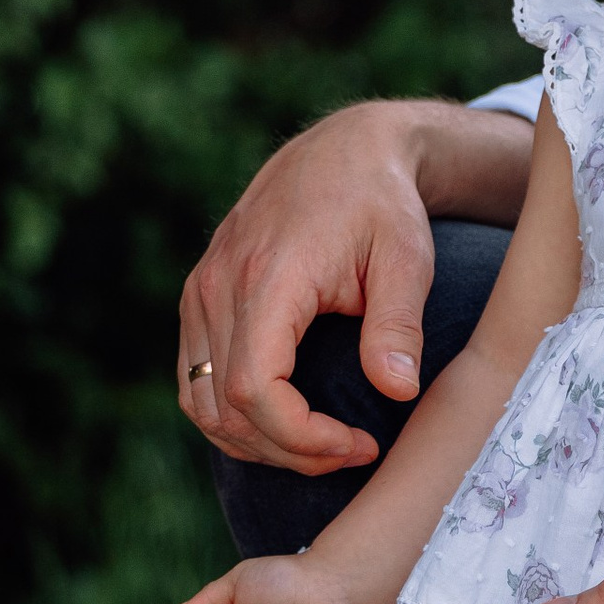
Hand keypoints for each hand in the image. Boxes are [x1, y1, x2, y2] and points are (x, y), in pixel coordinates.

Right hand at [177, 97, 532, 471]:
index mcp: (268, 276)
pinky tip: (286, 422)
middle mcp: (218, 285)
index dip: (301, 437)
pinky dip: (232, 416)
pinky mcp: (199, 298)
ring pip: (201, 403)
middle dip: (289, 450)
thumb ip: (399, 325)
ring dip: (257, 442)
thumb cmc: (382, 204)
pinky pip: (195, 380)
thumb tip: (397, 391)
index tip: (358, 443)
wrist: (344, 151)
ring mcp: (200, 292)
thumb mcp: (408, 257)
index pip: (255, 389)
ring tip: (321, 446)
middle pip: (226, 408)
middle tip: (351, 452)